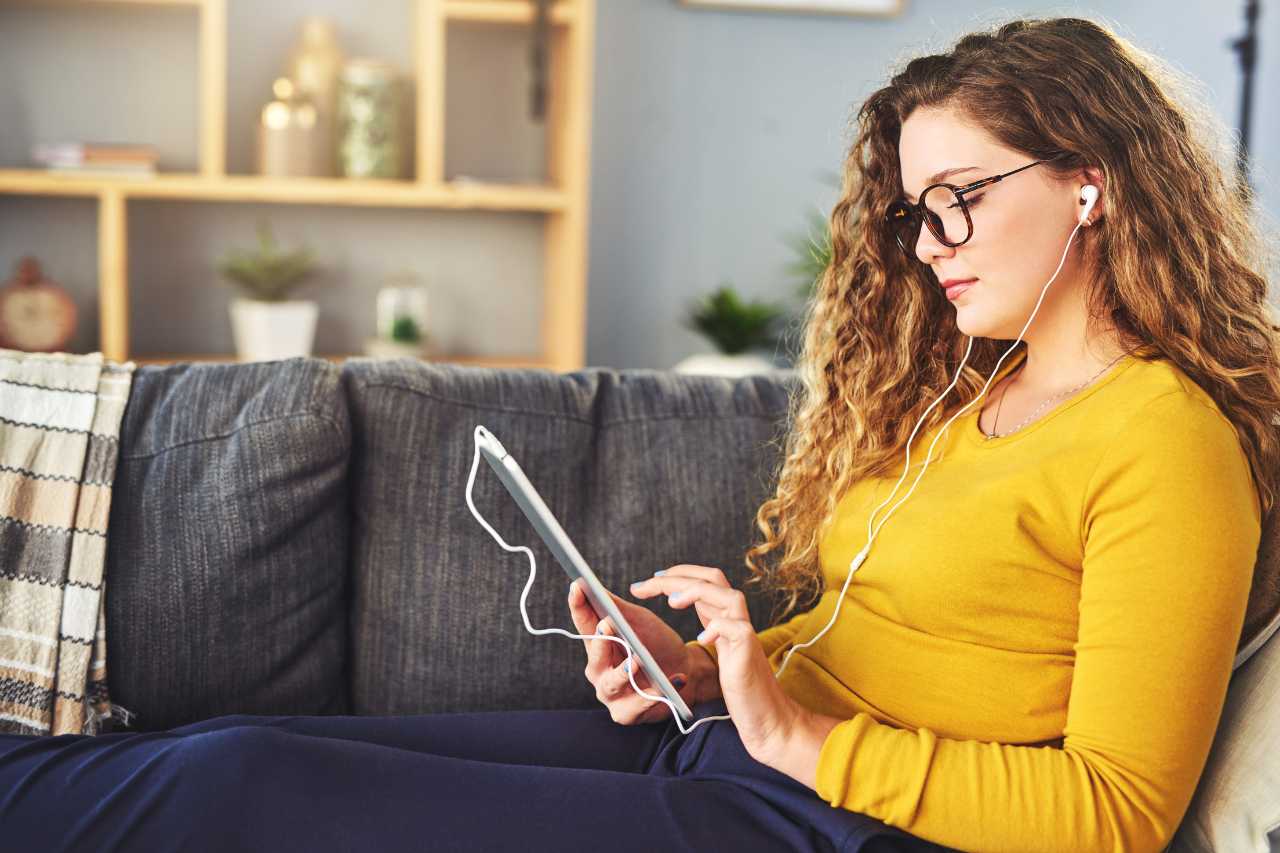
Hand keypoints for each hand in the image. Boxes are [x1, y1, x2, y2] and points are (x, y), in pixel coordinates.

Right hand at [567, 578, 696, 724]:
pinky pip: (637, 705)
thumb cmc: (657, 644)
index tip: (577, 586)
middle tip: (607, 625)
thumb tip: (592, 585)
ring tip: (636, 660)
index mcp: (599, 644)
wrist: (686, 671)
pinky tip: (669, 682)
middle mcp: (599, 670)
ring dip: (623, 672)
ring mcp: (611, 693)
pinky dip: (653, 694)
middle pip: (594, 656)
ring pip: (611, 684)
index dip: (578, 605)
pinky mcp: (626, 713)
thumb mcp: (638, 621)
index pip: (584, 623)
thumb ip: (616, 608)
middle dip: (600, 642)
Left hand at [629, 564, 807, 766]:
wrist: (766, 714)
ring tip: (671, 602)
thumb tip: (680, 608)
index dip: (677, 574)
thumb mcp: (717, 650)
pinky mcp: (749, 650)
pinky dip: (717, 627)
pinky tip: (702, 638)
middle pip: (712, 578)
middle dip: (677, 575)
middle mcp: (736, 618)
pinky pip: (736, 628)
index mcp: (725, 615)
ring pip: (727, 595)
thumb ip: (706, 627)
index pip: (704, 579)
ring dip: (696, 591)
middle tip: (646, 583)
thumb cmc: (739, 686)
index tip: (649, 580)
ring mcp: (745, 632)